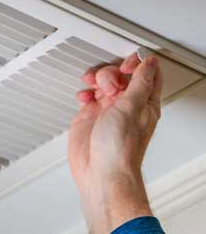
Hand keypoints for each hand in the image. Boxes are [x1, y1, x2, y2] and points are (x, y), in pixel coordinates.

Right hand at [68, 53, 162, 232]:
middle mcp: (126, 105)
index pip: (146, 74)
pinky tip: (85, 98)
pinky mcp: (90, 116)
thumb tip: (149, 63)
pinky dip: (84, 92)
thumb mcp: (132, 107)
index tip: (125, 64)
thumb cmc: (119, 148)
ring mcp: (107, 110)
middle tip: (108, 85)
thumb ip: (140, 82)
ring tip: (95, 90)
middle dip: (111, 73)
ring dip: (96, 80)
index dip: (136, 64)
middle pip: (120, 74)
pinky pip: (87, 95)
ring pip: (102, 82)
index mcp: (144, 102)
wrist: (100, 171)